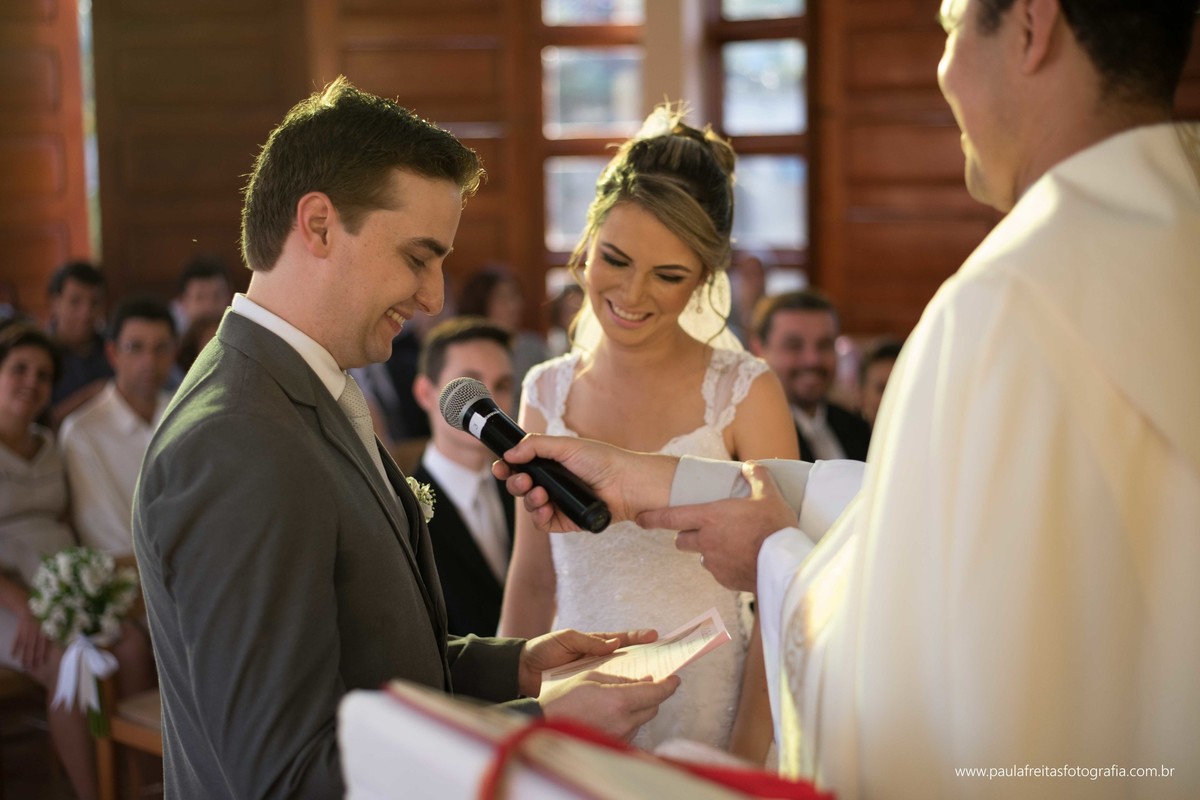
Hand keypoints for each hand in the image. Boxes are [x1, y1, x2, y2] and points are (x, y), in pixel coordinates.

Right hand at [12, 606, 51, 672]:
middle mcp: (37, 631)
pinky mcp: (20, 630)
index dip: (44, 654)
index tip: (43, 663)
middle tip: (31, 669)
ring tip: (23, 665)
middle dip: (33, 658)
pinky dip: (14, 647)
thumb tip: (63, 642)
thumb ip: (55, 633)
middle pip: (34, 647)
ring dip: (24, 656)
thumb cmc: (43, 618)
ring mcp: (27, 630)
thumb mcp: (52, 623)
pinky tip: (13, 656)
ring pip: (25, 645)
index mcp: (46, 630)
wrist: (30, 608)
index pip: (45, 644)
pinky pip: (16, 639)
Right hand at [492, 435, 677, 532]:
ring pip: (530, 505)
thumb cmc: (602, 460)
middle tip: (522, 480)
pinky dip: (540, 517)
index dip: (508, 467)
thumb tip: (509, 453)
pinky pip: (543, 523)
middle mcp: (553, 482)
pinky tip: (546, 508)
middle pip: (521, 486)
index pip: (521, 466)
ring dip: (529, 500)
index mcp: (552, 463)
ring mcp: (559, 502)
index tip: (500, 467)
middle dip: (515, 483)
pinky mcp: (566, 521)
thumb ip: (535, 446)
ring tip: (540, 493)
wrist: (626, 484)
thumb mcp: (566, 446)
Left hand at [518, 628, 657, 696]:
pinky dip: (618, 693)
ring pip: (619, 677)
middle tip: (664, 661)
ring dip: (635, 679)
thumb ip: (589, 642)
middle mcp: (598, 660)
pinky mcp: (587, 690)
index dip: (638, 638)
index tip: (655, 636)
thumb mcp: (566, 639)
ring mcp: (594, 676)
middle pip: (627, 660)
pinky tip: (629, 697)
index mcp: (594, 644)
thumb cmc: (543, 649)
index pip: (621, 640)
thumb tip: (614, 644)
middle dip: (645, 659)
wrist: (522, 671)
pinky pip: (606, 691)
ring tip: (653, 682)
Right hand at [540, 671, 680, 742]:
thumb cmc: (564, 698)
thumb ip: (621, 679)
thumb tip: (645, 681)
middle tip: (646, 684)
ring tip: (620, 699)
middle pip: (652, 707)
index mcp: (618, 702)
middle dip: (652, 695)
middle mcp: (623, 722)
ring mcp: (619, 737)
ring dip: (638, 708)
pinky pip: (630, 729)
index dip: (668, 685)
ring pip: (642, 719)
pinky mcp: (613, 746)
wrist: (543, 725)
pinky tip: (612, 712)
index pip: (655, 693)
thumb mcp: (591, 678)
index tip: (674, 679)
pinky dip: (628, 719)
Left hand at [638, 462, 795, 591]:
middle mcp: (706, 541)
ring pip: (701, 556)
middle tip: (704, 529)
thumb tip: (749, 466)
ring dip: (708, 550)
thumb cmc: (774, 527)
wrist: (785, 564)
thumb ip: (755, 476)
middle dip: (686, 534)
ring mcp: (714, 562)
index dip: (652, 518)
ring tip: (731, 544)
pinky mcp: (725, 580)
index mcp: (710, 517)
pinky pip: (718, 571)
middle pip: (681, 540)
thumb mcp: (768, 494)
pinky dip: (725, 565)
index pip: (670, 517)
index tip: (640, 518)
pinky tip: (742, 559)